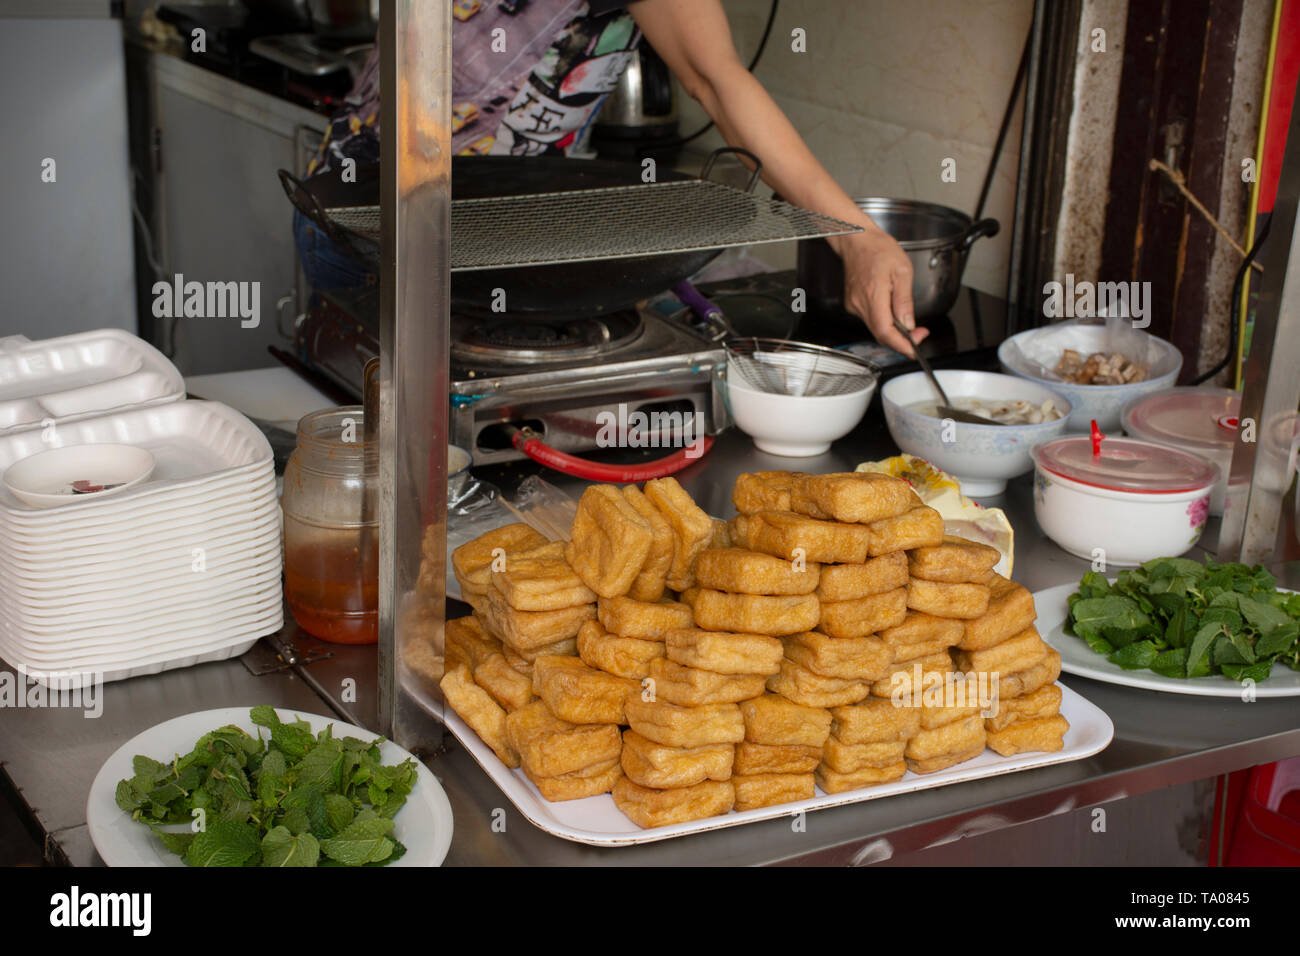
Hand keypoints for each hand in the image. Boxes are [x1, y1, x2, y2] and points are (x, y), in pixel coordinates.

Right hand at [833, 226, 927, 355]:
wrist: (858, 240)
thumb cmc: (879, 249)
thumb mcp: (902, 271)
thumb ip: (904, 301)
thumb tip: (908, 324)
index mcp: (873, 296)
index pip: (885, 332)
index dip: (901, 345)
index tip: (915, 347)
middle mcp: (860, 304)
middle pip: (880, 334)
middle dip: (901, 340)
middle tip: (919, 334)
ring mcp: (854, 305)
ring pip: (875, 329)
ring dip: (893, 332)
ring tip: (909, 322)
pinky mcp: (852, 304)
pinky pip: (870, 320)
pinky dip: (884, 322)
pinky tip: (893, 313)